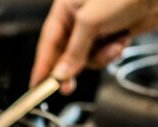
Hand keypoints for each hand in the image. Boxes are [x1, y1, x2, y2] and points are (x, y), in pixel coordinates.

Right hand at [31, 0, 157, 94]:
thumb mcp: (91, 23)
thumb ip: (73, 51)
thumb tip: (61, 73)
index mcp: (64, 8)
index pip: (47, 42)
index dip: (41, 65)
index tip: (36, 85)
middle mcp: (76, 18)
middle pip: (64, 53)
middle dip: (71, 68)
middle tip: (68, 87)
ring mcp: (92, 28)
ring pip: (84, 57)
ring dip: (99, 57)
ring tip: (113, 46)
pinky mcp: (107, 35)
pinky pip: (100, 55)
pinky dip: (110, 53)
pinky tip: (121, 41)